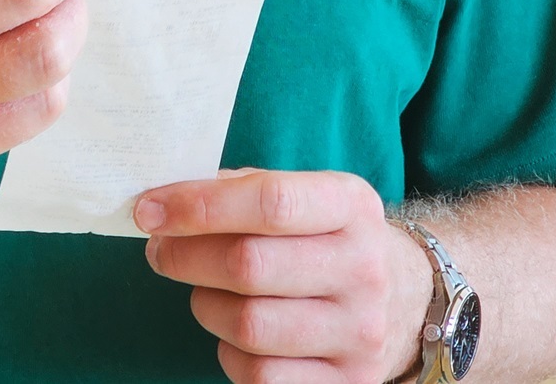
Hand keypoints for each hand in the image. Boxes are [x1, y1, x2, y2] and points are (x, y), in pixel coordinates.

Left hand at [137, 169, 432, 383]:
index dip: (198, 206)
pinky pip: (259, 374)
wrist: (406, 298)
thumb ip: (239, 190)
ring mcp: (361, 334)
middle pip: (249, 266)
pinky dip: (228, 352)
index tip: (149, 210)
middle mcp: (364, 270)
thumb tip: (162, 203)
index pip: (269, 201)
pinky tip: (233, 332)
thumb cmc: (325, 238)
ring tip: (202, 289)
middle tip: (159, 249)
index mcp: (351, 206)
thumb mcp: (304, 195)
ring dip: (203, 304)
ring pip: (247, 325)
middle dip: (184, 256)